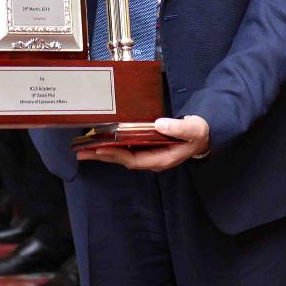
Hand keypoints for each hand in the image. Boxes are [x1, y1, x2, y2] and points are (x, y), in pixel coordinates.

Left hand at [75, 115, 209, 171]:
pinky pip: (127, 150)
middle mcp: (153, 160)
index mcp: (162, 159)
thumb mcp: (193, 129)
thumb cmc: (199, 133)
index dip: (116, 154)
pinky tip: (103, 143)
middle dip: (103, 156)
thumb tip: (159, 124)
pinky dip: (114, 147)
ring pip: (123, 157)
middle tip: (81, 153)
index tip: (100, 148)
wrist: (204, 136)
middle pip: (123, 160)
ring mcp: (150, 155)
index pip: (134, 159)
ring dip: (105, 153)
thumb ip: (178, 128)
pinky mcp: (148, 149)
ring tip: (85, 150)